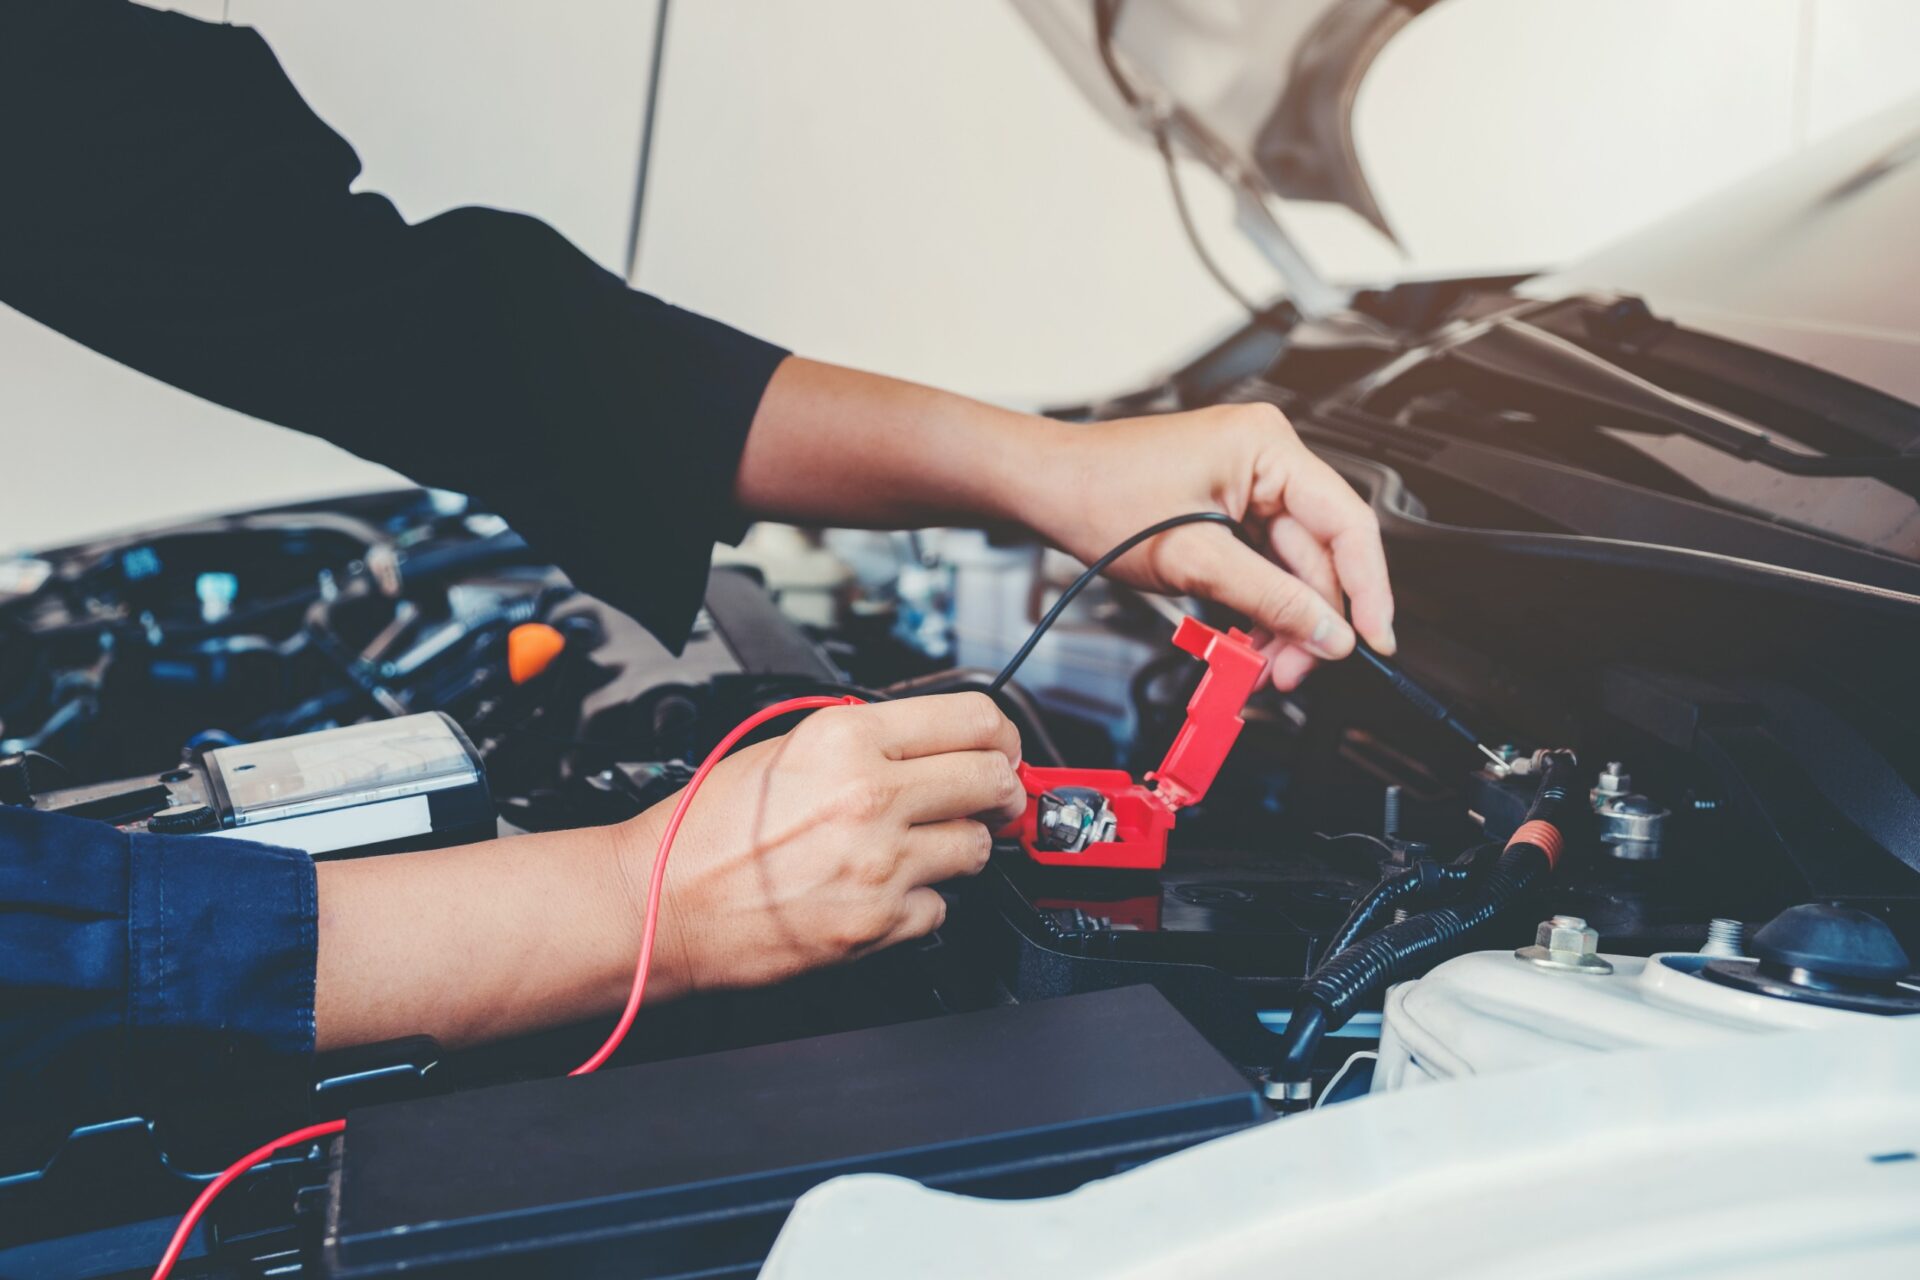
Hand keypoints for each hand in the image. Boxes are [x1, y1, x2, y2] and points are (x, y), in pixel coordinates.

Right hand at [616, 692, 1025, 991]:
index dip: (1001, 736)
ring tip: (917, 848)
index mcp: (847, 738)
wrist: (661, 904)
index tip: (1003, 749)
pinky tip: (882, 891)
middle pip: (993, 781)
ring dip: (960, 848)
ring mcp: (880, 863)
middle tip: (991, 798)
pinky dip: (922, 902)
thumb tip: (931, 741)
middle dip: (1000, 791)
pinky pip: (941, 908)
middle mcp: (871, 795)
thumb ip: (865, 738)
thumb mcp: (786, 747)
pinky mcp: (879, 923)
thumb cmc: (709, 829)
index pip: (975, 719)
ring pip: (978, 848)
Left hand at [1021, 403, 1394, 690]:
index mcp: (1268, 447)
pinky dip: (1258, 607)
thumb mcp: (1193, 558)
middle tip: (1296, 669)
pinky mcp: (1227, 508)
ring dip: (1282, 622)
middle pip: (1319, 555)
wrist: (1045, 486)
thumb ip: (1269, 598)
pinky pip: (1262, 565)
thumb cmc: (1098, 494)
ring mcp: (1247, 483)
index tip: (1374, 638)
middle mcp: (1266, 458)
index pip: (1348, 523)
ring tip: (1263, 666)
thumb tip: (1327, 631)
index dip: (1368, 589)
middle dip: (1309, 620)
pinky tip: (1248, 642)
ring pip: (1290, 568)